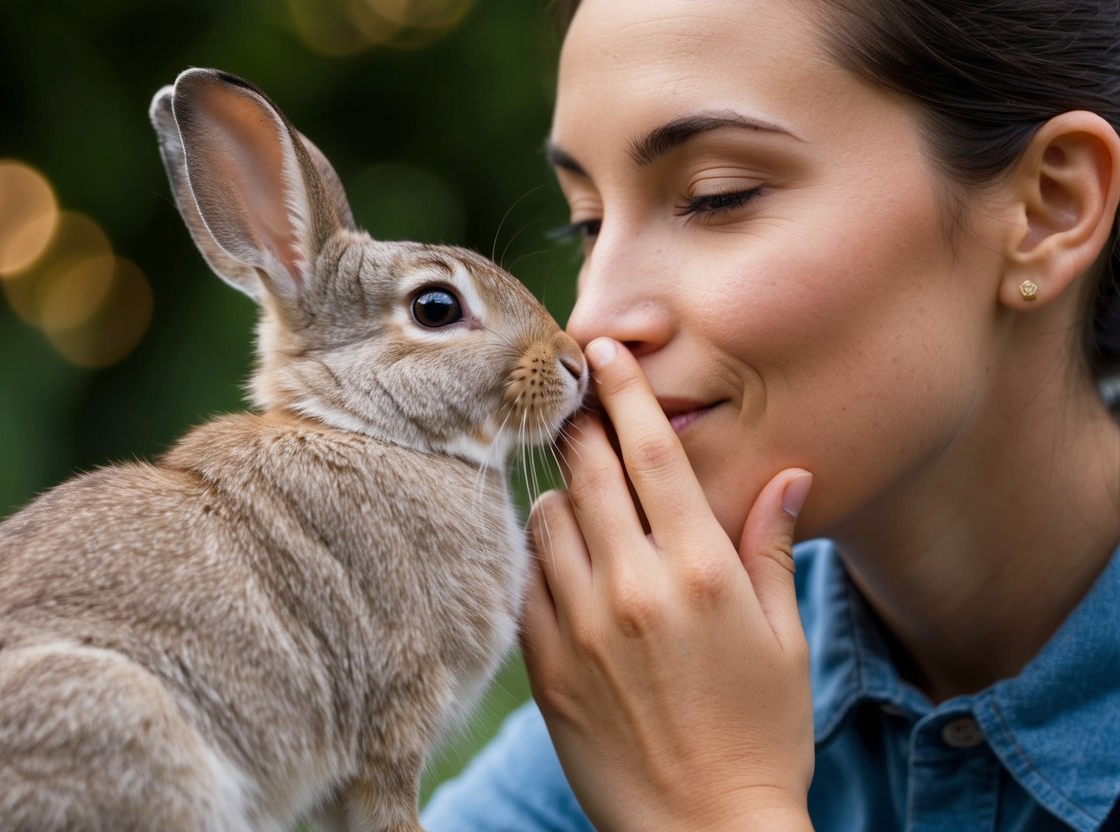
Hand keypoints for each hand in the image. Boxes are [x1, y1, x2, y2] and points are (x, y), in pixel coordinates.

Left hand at [521, 337, 814, 831]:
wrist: (703, 831)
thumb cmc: (760, 734)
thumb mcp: (785, 640)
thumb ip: (773, 548)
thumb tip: (789, 475)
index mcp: (701, 571)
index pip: (654, 455)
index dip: (626, 394)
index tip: (602, 352)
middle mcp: (634, 587)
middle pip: (589, 471)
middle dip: (579, 422)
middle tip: (573, 397)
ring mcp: (581, 627)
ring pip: (546, 518)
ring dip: (558, 490)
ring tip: (576, 492)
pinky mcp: (544, 665)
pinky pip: (523, 581)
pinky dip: (535, 554)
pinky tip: (555, 554)